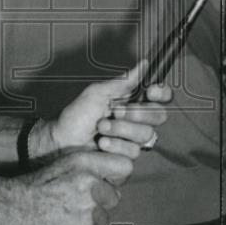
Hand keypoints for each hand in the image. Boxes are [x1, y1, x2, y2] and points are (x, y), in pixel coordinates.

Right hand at [5, 149, 130, 224]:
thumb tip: (117, 176)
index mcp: (85, 164)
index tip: (105, 180)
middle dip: (101, 201)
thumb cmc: (37, 184)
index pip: (124, 166)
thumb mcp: (64, 163)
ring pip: (104, 219)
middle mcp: (90, 184)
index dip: (115, 175)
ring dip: (91, 219)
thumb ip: (91, 167)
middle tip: (78, 201)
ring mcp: (88, 209)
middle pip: (115, 197)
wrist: (12, 206)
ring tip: (67, 214)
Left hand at [36, 62, 170, 160]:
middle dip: (136, 113)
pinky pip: (133, 153)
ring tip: (101, 128)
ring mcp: (133, 142)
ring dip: (120, 130)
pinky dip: (115, 146)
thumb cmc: (78, 115)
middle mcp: (138, 122)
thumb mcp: (98, 93)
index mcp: (134, 103)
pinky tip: (102, 144)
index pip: (161, 98)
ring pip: (146, 136)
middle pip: (158, 117)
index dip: (161, 94)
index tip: (150, 91)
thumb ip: (124, 82)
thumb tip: (144, 64)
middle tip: (115, 111)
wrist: (63, 141)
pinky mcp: (127, 160)